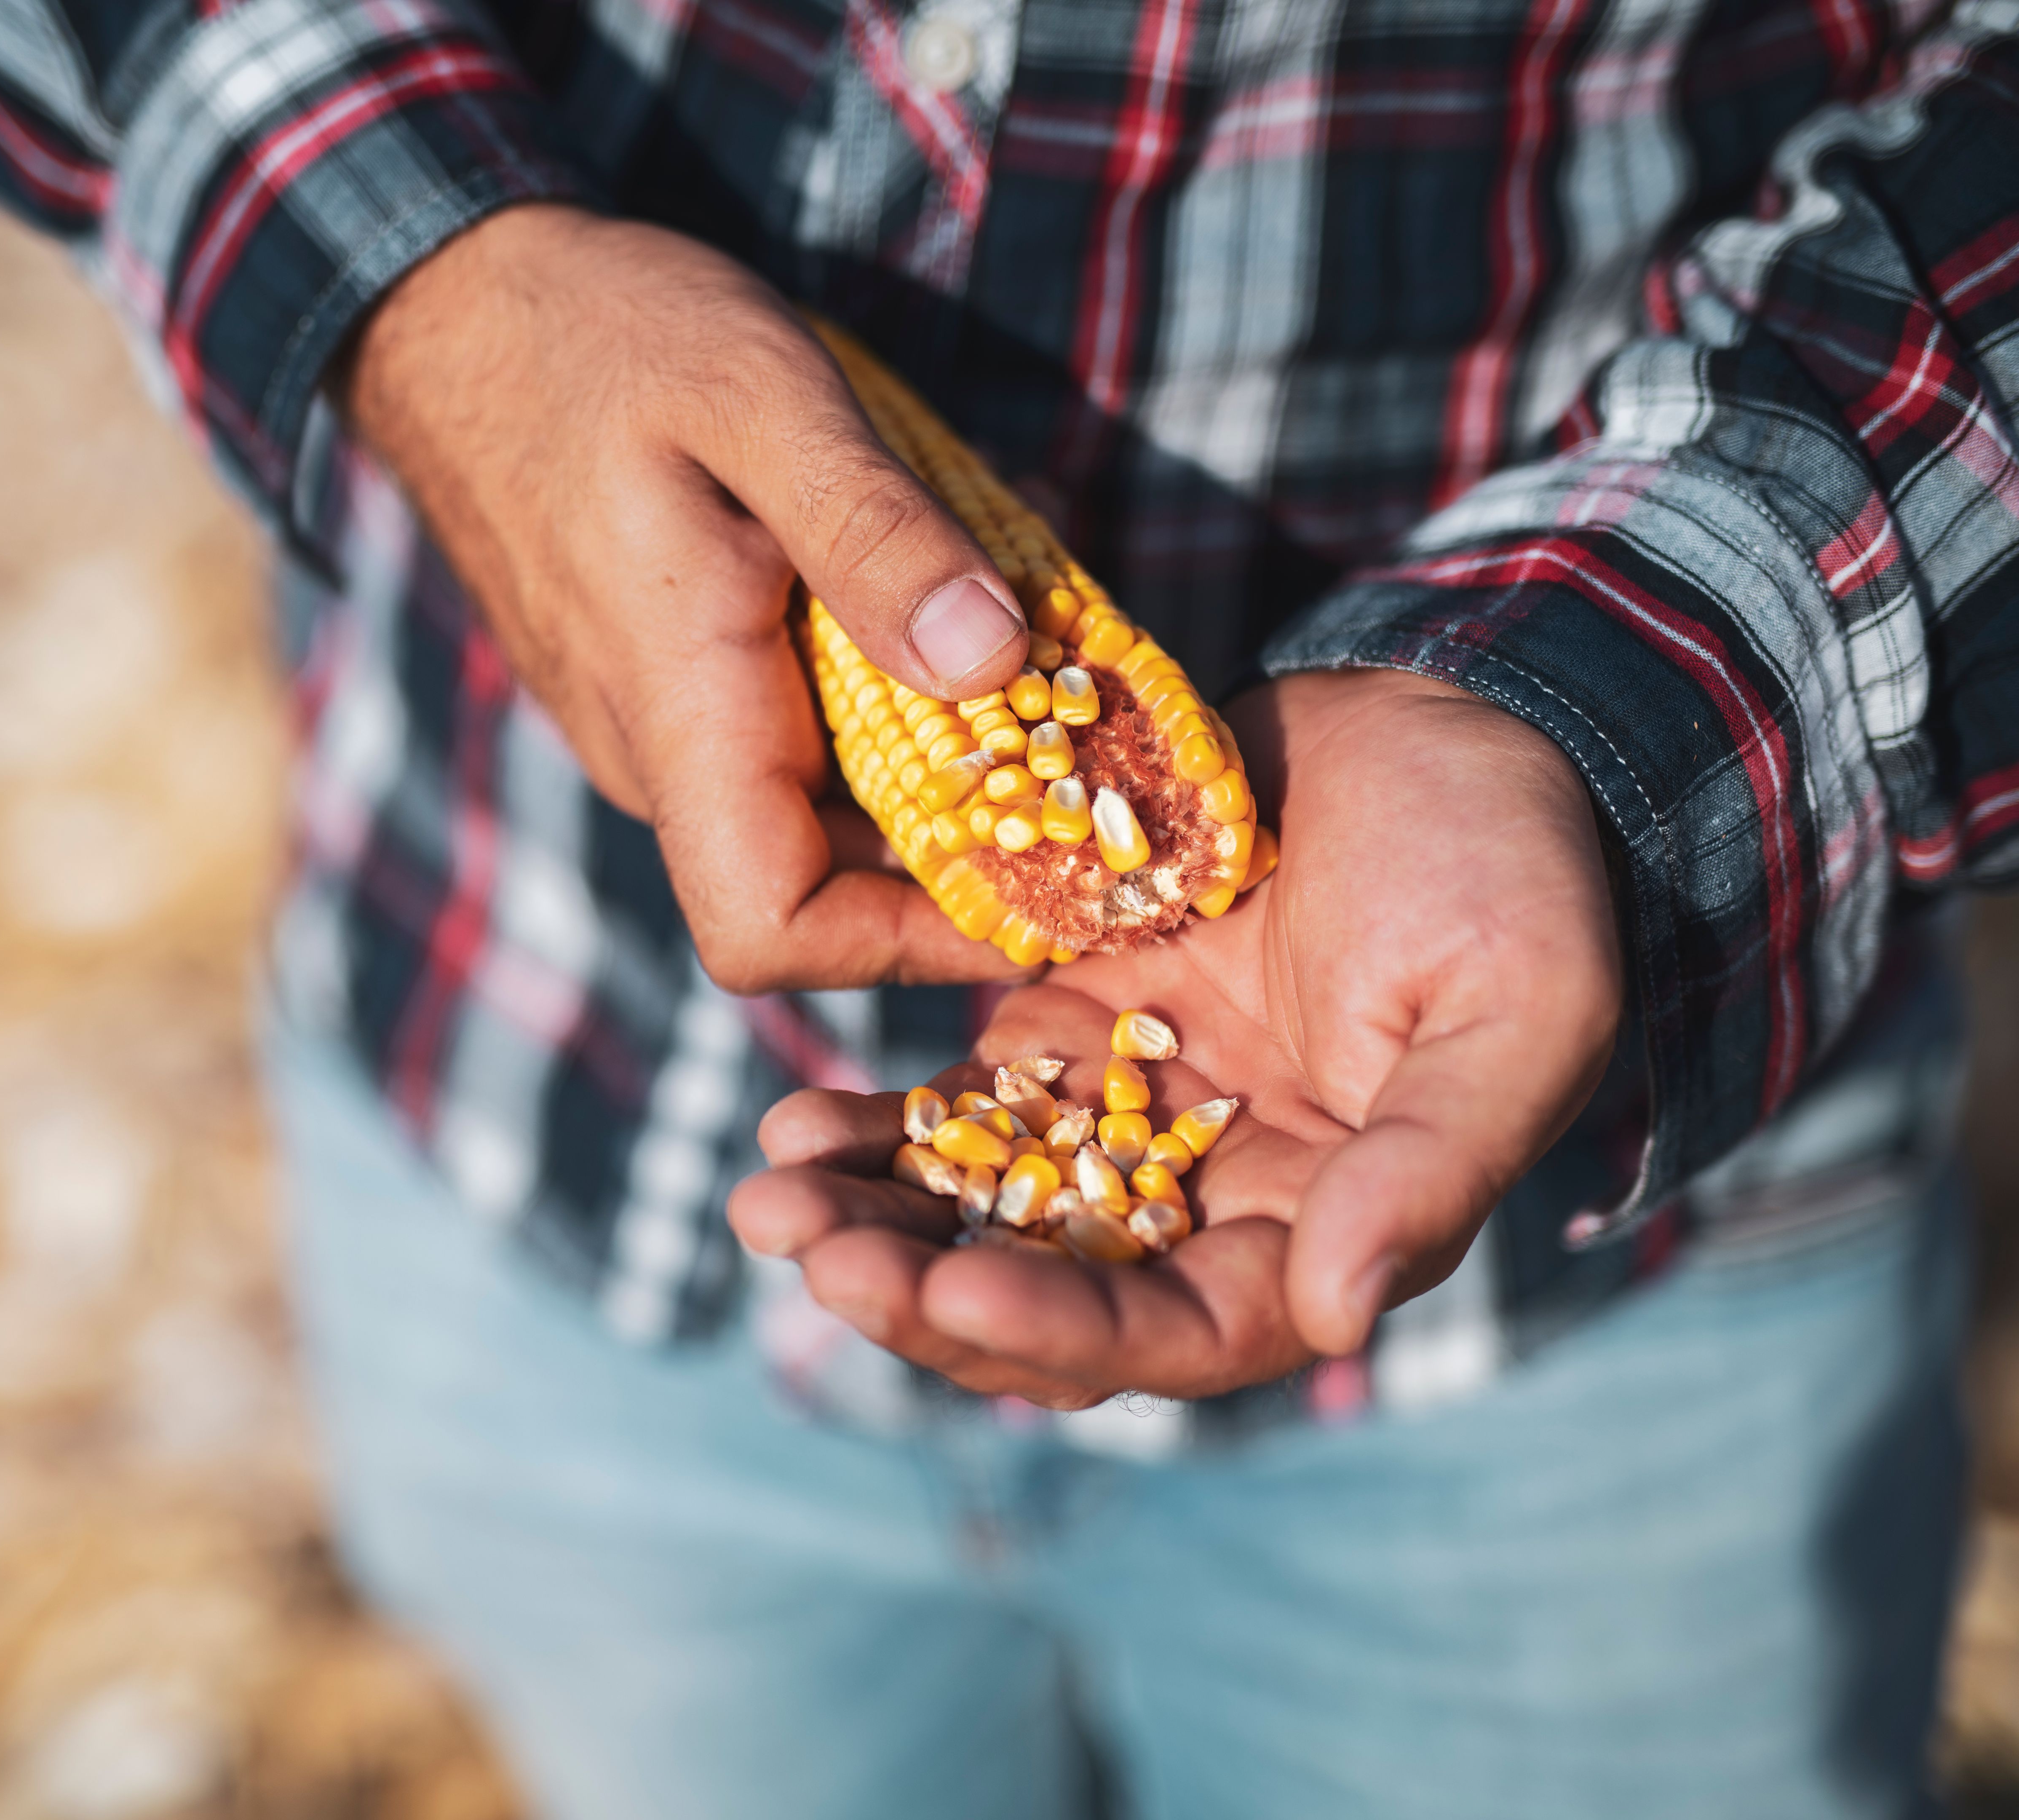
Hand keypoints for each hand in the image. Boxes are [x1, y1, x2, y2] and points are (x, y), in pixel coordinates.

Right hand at [343, 203, 1031, 990]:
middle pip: (830, 884)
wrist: (457, 305)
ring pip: (821, 807)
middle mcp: (663, 756)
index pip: (769, 934)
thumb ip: (873, 531)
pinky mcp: (671, 682)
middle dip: (974, 842)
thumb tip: (995, 658)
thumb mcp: (759, 393)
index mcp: (679, 716)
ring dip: (943, 759)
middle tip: (1105, 753)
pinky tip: (946, 603)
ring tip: (1040, 655)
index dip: (912, 943)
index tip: (1048, 885)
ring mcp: (663, 725)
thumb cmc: (598, 337)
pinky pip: (794, 736)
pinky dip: (889, 700)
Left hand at [727, 669, 1621, 1402]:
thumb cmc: (1511, 870)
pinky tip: (791, 1124)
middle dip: (919, 1286)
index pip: (1174, 1330)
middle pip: (1046, 1291)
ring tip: (766, 1192)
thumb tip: (1336, 1318)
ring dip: (872, 1220)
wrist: (1447, 725)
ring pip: (980, 1213)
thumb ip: (1431, 1167)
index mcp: (1325, 1231)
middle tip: (799, 1247)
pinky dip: (879, 1128)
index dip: (1056, 1325)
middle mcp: (1213, 1202)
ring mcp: (1130, 1120)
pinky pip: (961, 1109)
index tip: (946, 1290)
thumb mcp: (1512, 1011)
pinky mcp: (1070, 1029)